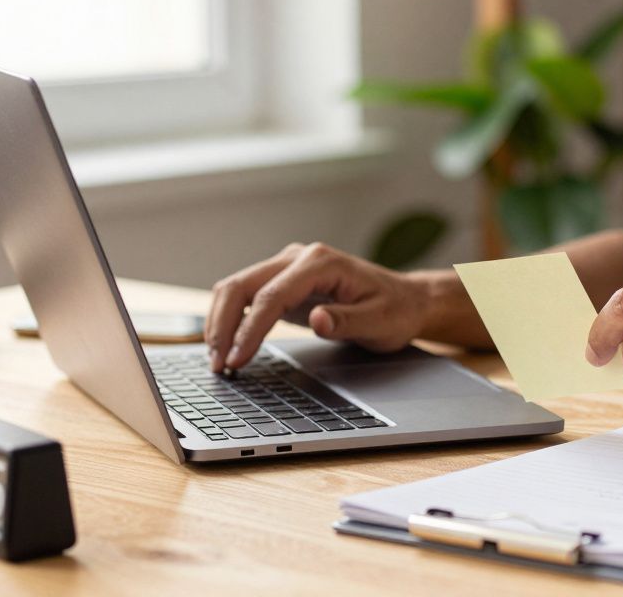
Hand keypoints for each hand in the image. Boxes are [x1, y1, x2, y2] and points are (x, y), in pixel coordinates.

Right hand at [205, 242, 426, 370]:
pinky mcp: (283, 282)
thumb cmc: (396, 310)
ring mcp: (288, 267)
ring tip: (217, 360)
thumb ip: (347, 320)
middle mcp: (299, 258)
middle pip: (242, 285)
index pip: (272, 295)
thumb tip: (317, 319)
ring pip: (236, 288)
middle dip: (223, 325)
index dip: (250, 329)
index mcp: (321, 263)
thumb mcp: (380, 321)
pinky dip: (231, 320)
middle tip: (218, 365)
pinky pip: (246, 296)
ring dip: (221, 322)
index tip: (237, 359)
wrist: (406, 300)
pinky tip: (228, 346)